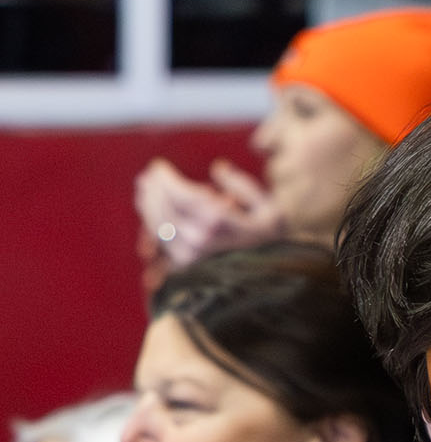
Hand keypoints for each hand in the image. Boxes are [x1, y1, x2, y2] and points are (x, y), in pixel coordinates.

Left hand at [134, 158, 283, 268]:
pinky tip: (151, 208)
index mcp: (217, 220)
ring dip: (148, 204)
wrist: (275, 275)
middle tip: (150, 174)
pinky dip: (153, 221)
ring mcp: (190, 253)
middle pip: (163, 208)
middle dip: (153, 188)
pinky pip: (162, 239)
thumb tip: (217, 169)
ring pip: (158, 224)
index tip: (158, 165)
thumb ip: (241, 184)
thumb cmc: (273, 238)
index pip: (179, 194)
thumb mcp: (269, 206)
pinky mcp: (186, 264)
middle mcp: (199, 237)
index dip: (165, 178)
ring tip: (144, 187)